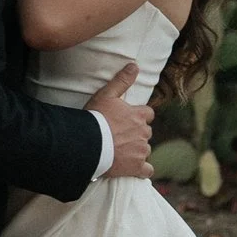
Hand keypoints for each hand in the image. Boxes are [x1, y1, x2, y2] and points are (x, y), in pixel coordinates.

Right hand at [89, 61, 152, 180]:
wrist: (88, 144)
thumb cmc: (95, 118)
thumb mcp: (106, 95)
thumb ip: (122, 80)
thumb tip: (135, 65)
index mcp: (139, 116)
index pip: (148, 114)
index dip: (139, 117)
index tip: (129, 120)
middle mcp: (143, 133)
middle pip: (146, 133)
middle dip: (137, 134)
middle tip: (121, 136)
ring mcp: (141, 151)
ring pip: (145, 150)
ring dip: (137, 150)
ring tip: (121, 151)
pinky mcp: (136, 167)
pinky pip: (146, 170)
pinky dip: (142, 170)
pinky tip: (134, 169)